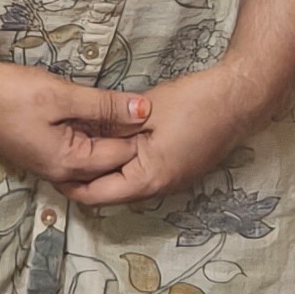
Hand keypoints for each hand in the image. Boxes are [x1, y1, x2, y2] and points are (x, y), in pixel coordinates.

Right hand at [0, 52, 151, 192]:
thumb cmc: (11, 93)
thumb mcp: (61, 94)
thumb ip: (105, 104)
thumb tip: (144, 110)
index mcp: (67, 163)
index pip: (120, 157)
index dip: (140, 135)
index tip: (155, 111)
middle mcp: (60, 173)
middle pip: (109, 164)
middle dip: (128, 140)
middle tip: (146, 112)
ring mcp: (50, 165)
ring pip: (94, 158)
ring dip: (111, 137)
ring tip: (127, 111)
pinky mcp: (45, 153)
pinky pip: (79, 151)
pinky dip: (93, 135)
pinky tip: (101, 115)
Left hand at [66, 64, 251, 208]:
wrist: (241, 98)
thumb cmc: (196, 102)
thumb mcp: (145, 111)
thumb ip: (114, 127)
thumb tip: (85, 136)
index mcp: (149, 179)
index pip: (98, 195)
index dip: (71, 184)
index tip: (52, 168)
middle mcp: (162, 188)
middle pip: (112, 193)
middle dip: (87, 178)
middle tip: (63, 157)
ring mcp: (175, 181)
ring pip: (129, 184)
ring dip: (107, 170)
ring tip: (85, 148)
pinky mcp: (182, 169)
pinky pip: (146, 174)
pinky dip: (127, 164)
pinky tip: (117, 143)